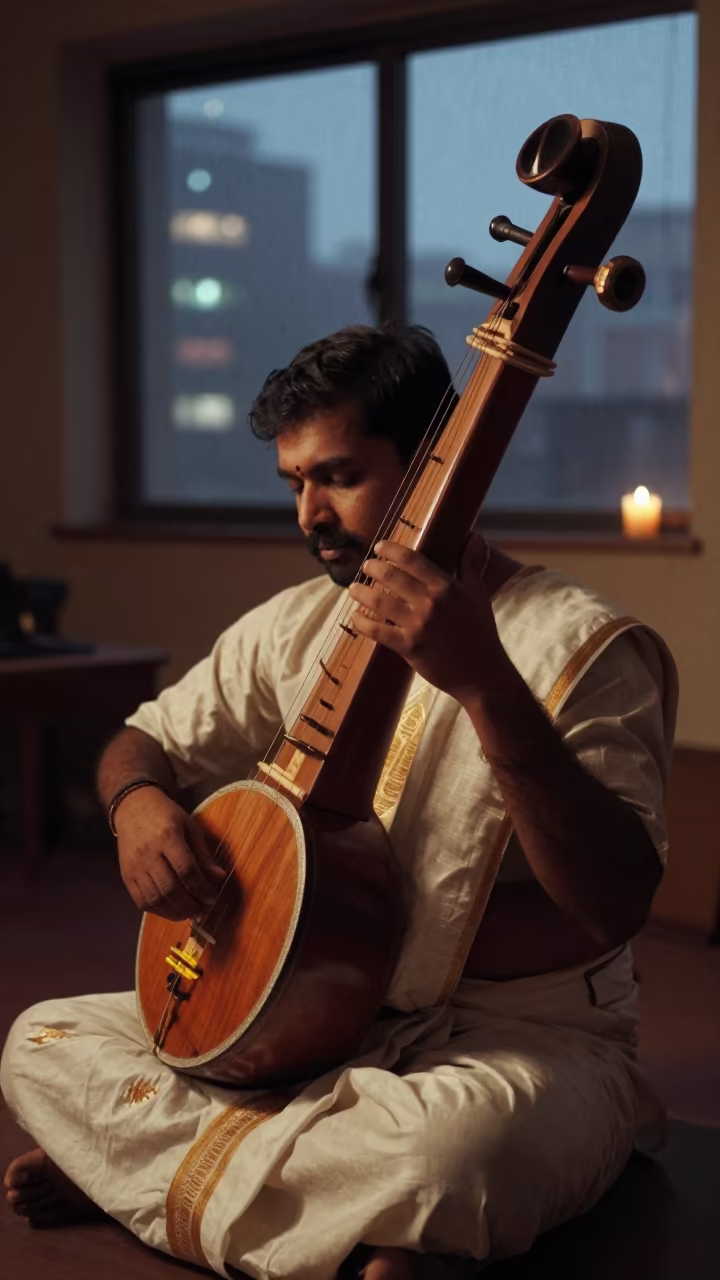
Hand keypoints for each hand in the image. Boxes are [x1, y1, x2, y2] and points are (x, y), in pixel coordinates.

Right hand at [115, 787, 225, 919]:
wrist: (132, 807)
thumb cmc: (165, 815)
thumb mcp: (190, 826)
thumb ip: (203, 854)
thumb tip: (219, 877)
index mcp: (167, 836)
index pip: (186, 870)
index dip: (202, 889)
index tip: (212, 898)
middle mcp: (148, 853)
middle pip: (170, 888)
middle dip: (190, 905)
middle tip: (204, 911)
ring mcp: (134, 866)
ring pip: (155, 899)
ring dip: (175, 912)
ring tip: (190, 913)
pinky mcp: (126, 875)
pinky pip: (141, 901)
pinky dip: (158, 911)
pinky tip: (172, 910)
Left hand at [347, 538, 508, 702]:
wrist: (482, 674)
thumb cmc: (481, 633)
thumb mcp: (479, 594)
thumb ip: (471, 564)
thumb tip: (474, 536)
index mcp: (446, 587)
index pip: (412, 560)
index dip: (391, 550)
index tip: (379, 547)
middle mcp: (430, 602)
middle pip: (391, 576)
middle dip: (372, 568)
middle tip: (365, 567)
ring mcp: (418, 625)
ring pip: (379, 601)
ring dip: (361, 592)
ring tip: (353, 589)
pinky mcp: (408, 647)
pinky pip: (377, 631)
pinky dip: (362, 623)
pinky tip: (354, 617)